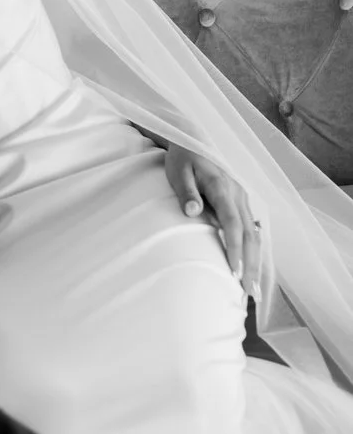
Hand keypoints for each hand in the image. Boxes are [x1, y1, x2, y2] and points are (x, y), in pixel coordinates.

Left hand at [165, 145, 263, 300]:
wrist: (191, 140)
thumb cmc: (182, 159)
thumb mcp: (178, 172)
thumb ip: (186, 192)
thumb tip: (192, 212)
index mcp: (223, 187)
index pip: (233, 224)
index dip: (235, 249)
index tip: (235, 273)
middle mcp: (238, 194)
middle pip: (250, 235)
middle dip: (251, 265)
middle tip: (247, 293)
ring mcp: (243, 198)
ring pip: (255, 235)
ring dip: (256, 262)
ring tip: (252, 290)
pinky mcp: (242, 202)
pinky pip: (252, 230)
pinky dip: (254, 252)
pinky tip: (252, 269)